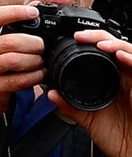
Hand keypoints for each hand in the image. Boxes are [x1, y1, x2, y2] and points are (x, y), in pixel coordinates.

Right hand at [0, 5, 44, 152]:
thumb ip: (9, 27)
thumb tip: (34, 7)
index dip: (15, 12)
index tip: (34, 12)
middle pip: (11, 41)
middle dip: (34, 43)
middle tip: (43, 46)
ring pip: (16, 61)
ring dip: (36, 61)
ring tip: (42, 62)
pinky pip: (19, 80)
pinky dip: (35, 77)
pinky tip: (40, 75)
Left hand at [47, 29, 131, 154]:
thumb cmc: (119, 139)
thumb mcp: (89, 119)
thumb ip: (70, 106)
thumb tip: (51, 94)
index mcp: (113, 81)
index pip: (103, 53)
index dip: (90, 42)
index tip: (72, 39)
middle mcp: (126, 79)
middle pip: (115, 47)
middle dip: (98, 37)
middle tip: (80, 36)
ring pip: (129, 51)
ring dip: (114, 44)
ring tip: (98, 43)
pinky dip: (130, 58)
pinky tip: (119, 55)